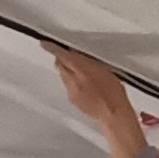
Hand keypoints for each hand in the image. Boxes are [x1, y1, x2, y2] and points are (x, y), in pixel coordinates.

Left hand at [45, 42, 144, 157]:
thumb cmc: (113, 93)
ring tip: (81, 74)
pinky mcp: (72, 100)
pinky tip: (84, 87)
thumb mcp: (104, 70)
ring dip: (68, 72)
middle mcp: (74, 81)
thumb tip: (79, 56)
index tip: (45, 44)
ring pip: (63, 76)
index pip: (63, 56)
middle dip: (62, 60)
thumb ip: (88, 62)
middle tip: (67, 56)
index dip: (52, 49)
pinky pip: (67, 87)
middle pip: (59, 66)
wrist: (113, 113)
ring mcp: (71, 92)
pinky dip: (72, 84)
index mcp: (82, 70)